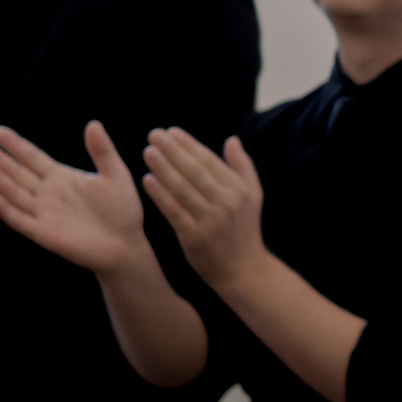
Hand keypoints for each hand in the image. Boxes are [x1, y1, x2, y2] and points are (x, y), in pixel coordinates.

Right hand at [0, 122, 152, 274]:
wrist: (127, 245)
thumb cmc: (123, 210)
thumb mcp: (116, 176)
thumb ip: (103, 152)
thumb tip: (93, 124)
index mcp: (61, 177)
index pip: (32, 157)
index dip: (15, 145)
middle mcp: (47, 193)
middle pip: (17, 173)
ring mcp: (43, 213)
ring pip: (15, 194)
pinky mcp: (44, 234)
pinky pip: (22, 221)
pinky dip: (8, 211)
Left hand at [140, 127, 266, 289]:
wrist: (243, 270)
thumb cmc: (245, 230)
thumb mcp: (253, 196)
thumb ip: (243, 167)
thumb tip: (232, 140)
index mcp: (239, 190)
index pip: (210, 161)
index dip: (189, 144)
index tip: (171, 131)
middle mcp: (226, 202)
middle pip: (194, 171)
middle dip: (172, 151)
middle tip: (154, 135)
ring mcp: (210, 220)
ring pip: (182, 189)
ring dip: (163, 168)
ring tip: (148, 152)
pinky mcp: (194, 237)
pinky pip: (173, 211)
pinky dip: (160, 195)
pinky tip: (147, 180)